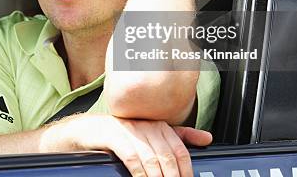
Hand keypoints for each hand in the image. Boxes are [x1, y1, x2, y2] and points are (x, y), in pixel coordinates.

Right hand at [65, 114, 211, 176]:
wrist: (89, 130)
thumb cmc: (122, 135)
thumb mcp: (152, 134)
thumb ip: (179, 136)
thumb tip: (207, 138)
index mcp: (159, 125)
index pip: (180, 150)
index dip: (186, 170)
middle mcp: (146, 125)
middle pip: (167, 156)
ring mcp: (130, 130)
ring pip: (151, 158)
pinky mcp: (114, 136)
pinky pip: (132, 157)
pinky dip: (140, 173)